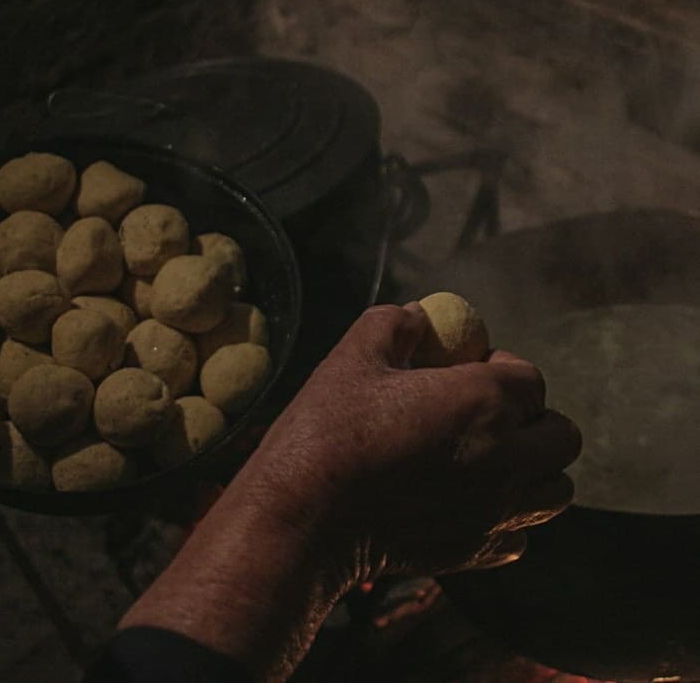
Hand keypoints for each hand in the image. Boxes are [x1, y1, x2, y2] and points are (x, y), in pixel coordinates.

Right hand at [245, 302, 581, 583]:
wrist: (304, 518)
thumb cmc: (327, 431)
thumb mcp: (353, 356)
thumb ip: (394, 324)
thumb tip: (417, 316)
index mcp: (481, 402)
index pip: (531, 379)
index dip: (504, 367)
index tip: (471, 368)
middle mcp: (505, 459)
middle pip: (563, 436)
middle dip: (534, 418)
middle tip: (489, 414)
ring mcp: (496, 512)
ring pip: (555, 490)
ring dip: (533, 468)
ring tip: (487, 459)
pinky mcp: (476, 552)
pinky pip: (519, 535)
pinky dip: (506, 516)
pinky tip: (467, 502)